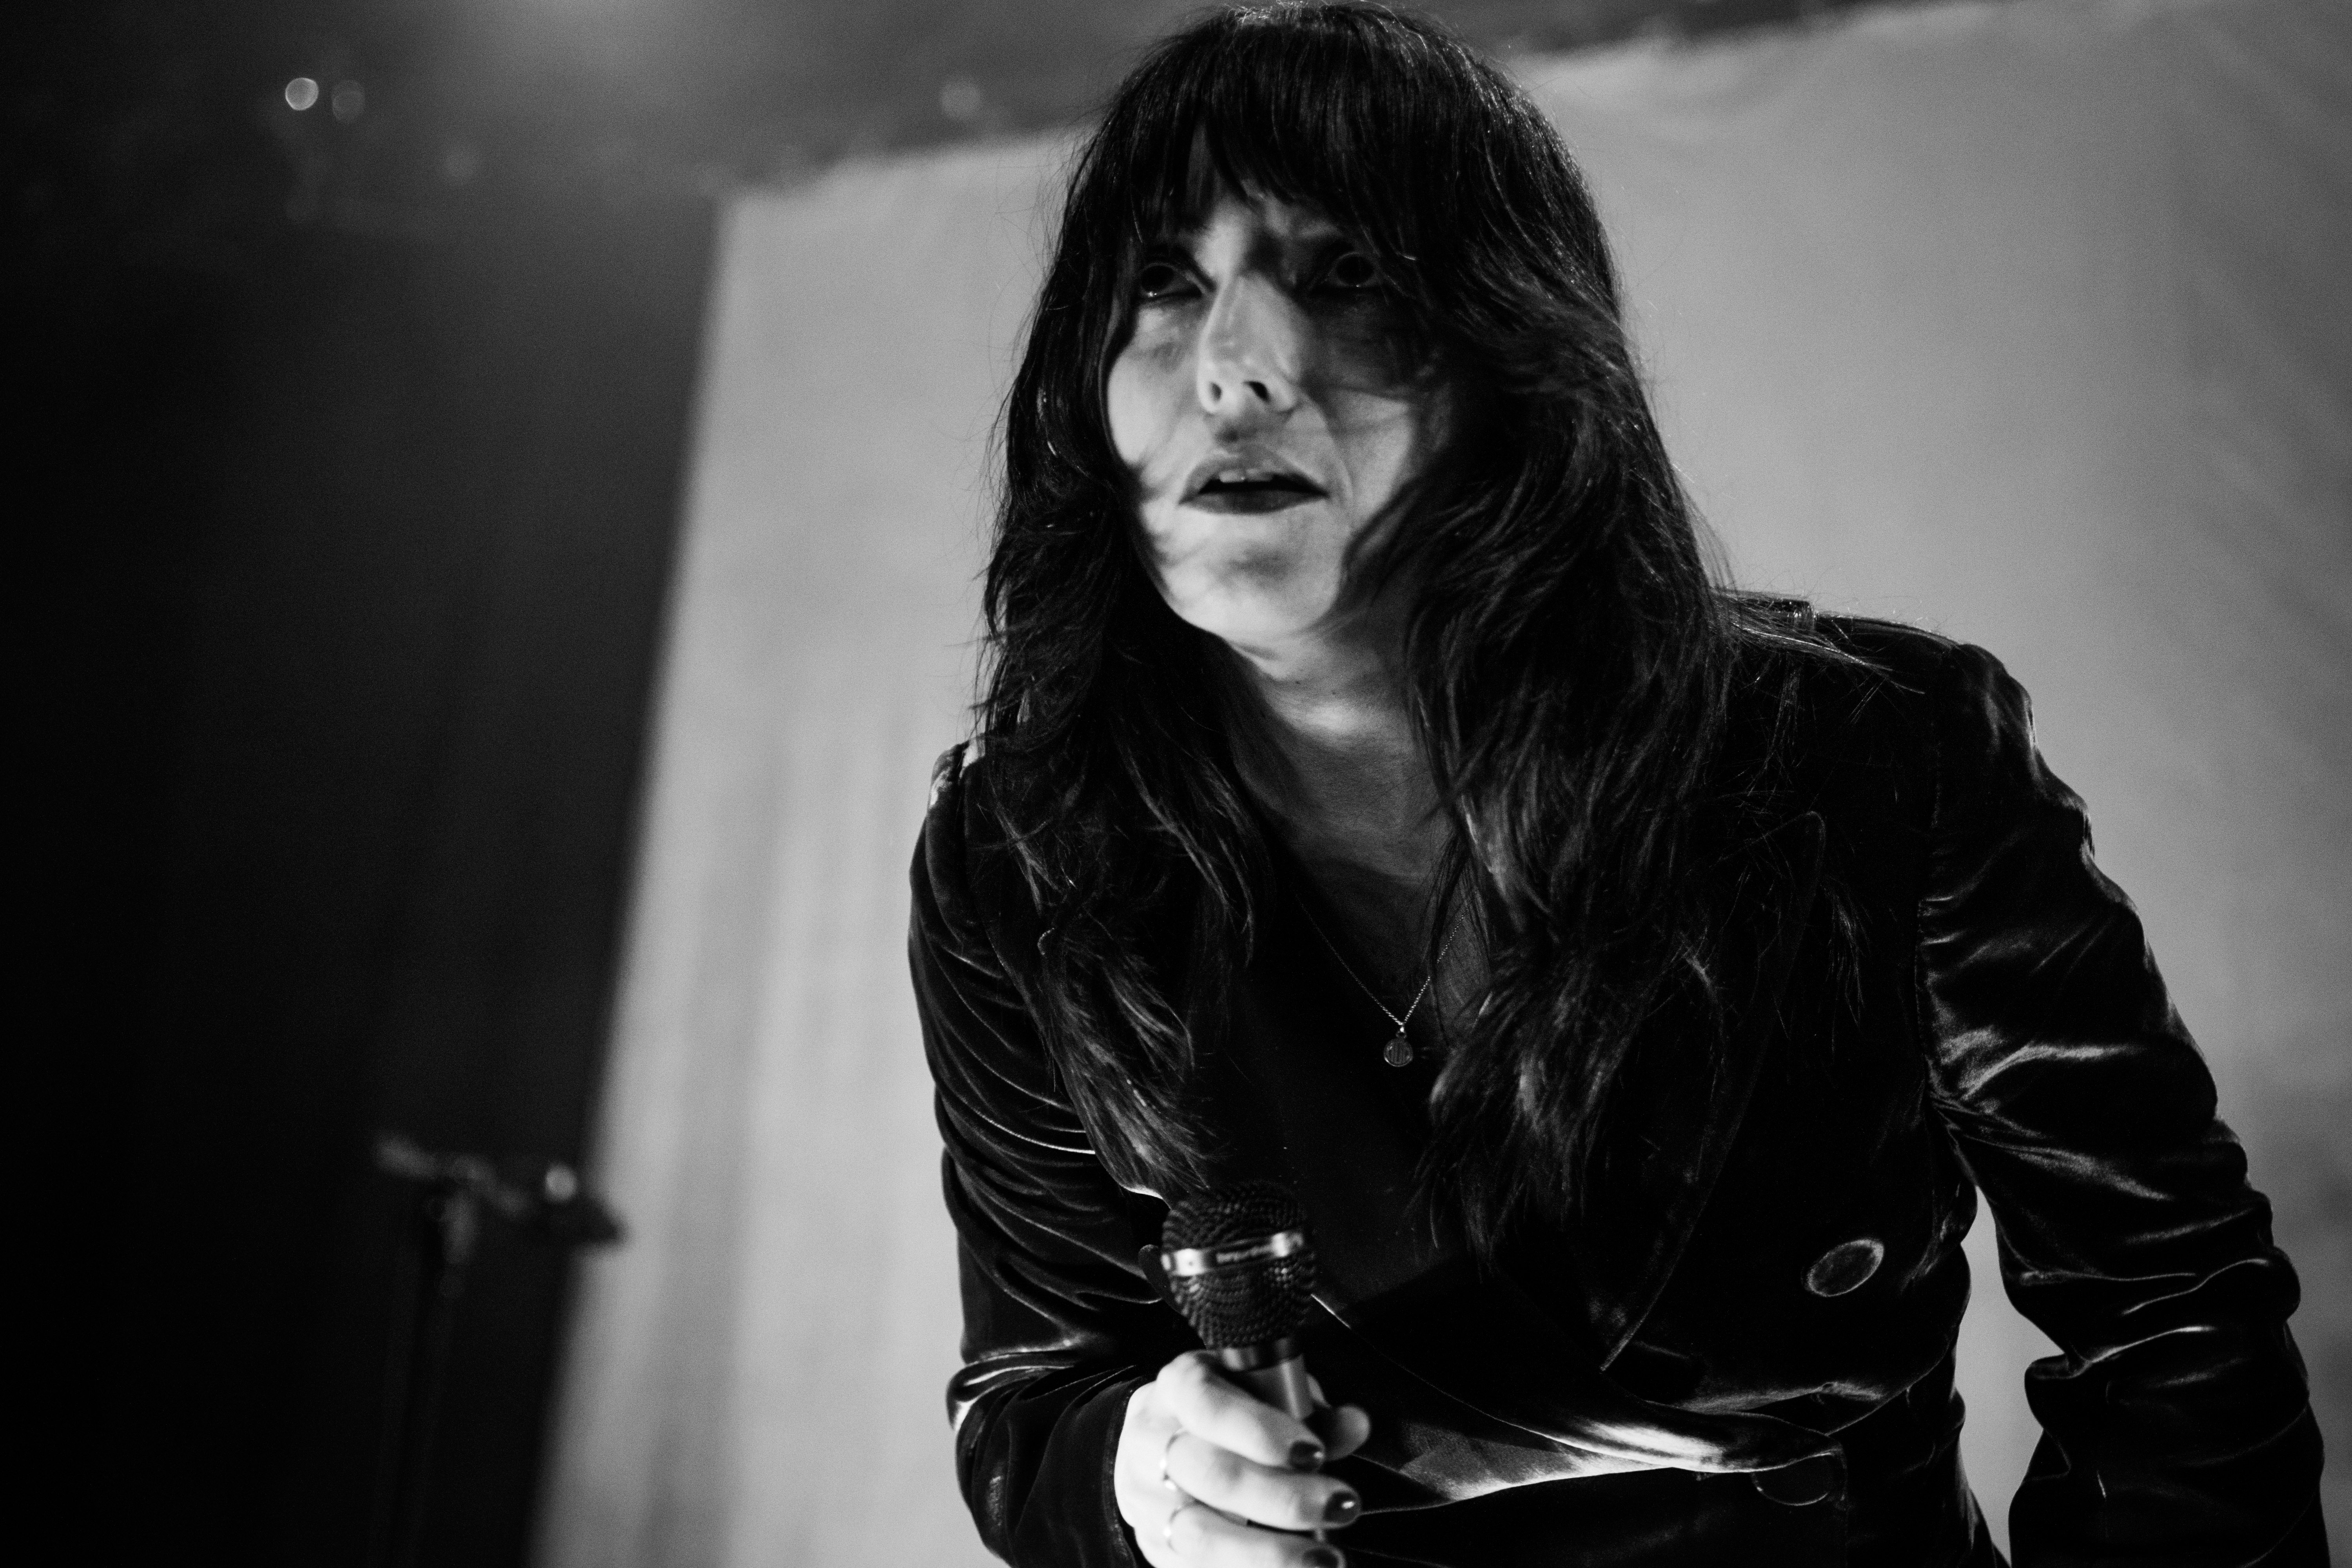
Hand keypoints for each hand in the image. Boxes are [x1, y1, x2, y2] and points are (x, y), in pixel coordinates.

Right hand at [1117, 1350, 1370, 1566]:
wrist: (1164, 1440)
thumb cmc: (1230, 1411)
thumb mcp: (1267, 1394)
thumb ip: (1310, 1410)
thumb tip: (1355, 1425)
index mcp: (1179, 1387)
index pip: (1208, 1405)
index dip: (1261, 1431)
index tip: (1315, 1453)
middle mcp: (1151, 1442)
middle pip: (1212, 1475)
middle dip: (1283, 1498)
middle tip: (1342, 1506)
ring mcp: (1147, 1500)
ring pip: (1201, 1534)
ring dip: (1270, 1553)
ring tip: (1327, 1559)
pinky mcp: (1156, 1546)